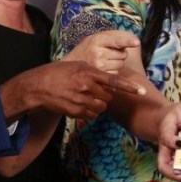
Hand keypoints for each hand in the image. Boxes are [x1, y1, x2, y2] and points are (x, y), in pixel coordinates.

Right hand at [29, 61, 143, 120]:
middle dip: (105, 96)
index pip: (115, 80)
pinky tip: (80, 105)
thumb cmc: (58, 73)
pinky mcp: (76, 112)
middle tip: (95, 91)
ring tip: (86, 98)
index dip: (130, 87)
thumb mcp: (77, 66)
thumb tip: (108, 81)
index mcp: (89, 73)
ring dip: (98, 105)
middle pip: (109, 97)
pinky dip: (90, 112)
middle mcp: (87, 87)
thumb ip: (93, 72)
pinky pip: (92, 115)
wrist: (38, 86)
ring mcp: (81, 101)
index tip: (142, 91)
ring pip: (102, 108)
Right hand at [62, 30, 139, 72]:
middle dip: (119, 54)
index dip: (127, 41)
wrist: (70, 65)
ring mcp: (99, 66)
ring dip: (117, 63)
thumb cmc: (87, 49)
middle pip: (123, 54)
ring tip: (104, 61)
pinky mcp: (100, 77)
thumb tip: (133, 41)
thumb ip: (112, 37)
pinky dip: (112, 72)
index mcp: (97, 40)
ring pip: (121, 65)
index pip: (115, 40)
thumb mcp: (95, 38)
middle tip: (108, 54)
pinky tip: (103, 69)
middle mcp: (98, 53)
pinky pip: (116, 74)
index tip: (136, 42)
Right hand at [156, 101, 180, 180]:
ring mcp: (168, 154)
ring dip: (180, 177)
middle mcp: (164, 144)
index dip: (173, 142)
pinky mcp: (173, 159)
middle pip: (163, 164)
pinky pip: (176, 171)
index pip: (166, 137)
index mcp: (166, 128)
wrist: (172, 118)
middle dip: (174, 173)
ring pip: (168, 170)